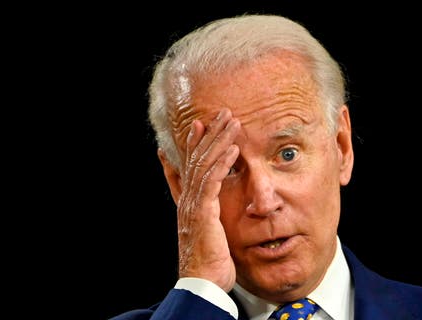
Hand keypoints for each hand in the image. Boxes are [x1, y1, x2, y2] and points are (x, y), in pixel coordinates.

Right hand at [176, 108, 239, 291]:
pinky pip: (213, 182)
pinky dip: (222, 163)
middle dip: (209, 133)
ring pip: (205, 165)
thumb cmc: (208, 260)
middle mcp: (188, 200)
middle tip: (222, 113)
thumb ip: (209, 214)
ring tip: (232, 122)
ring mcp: (194, 205)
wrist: (202, 282)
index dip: (193, 143)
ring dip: (219, 141)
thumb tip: (212, 205)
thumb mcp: (207, 232)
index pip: (189, 166)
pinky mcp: (203, 212)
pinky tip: (233, 150)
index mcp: (188, 202)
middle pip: (197, 159)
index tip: (199, 124)